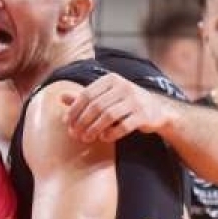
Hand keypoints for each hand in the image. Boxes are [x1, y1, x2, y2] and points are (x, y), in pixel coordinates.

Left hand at [61, 73, 177, 142]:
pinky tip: (104, 138)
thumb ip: (84, 97)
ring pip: (108, 116)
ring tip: (86, 138)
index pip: (87, 94)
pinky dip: (111, 133)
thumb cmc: (124, 103)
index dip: (74, 110)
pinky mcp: (144, 115)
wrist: (156, 110)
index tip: (67, 123)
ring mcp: (135, 100)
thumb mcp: (105, 96)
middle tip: (75, 134)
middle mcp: (124, 86)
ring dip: (94, 129)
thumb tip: (61, 97)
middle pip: (96, 106)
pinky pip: (124, 126)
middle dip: (83, 122)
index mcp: (111, 79)